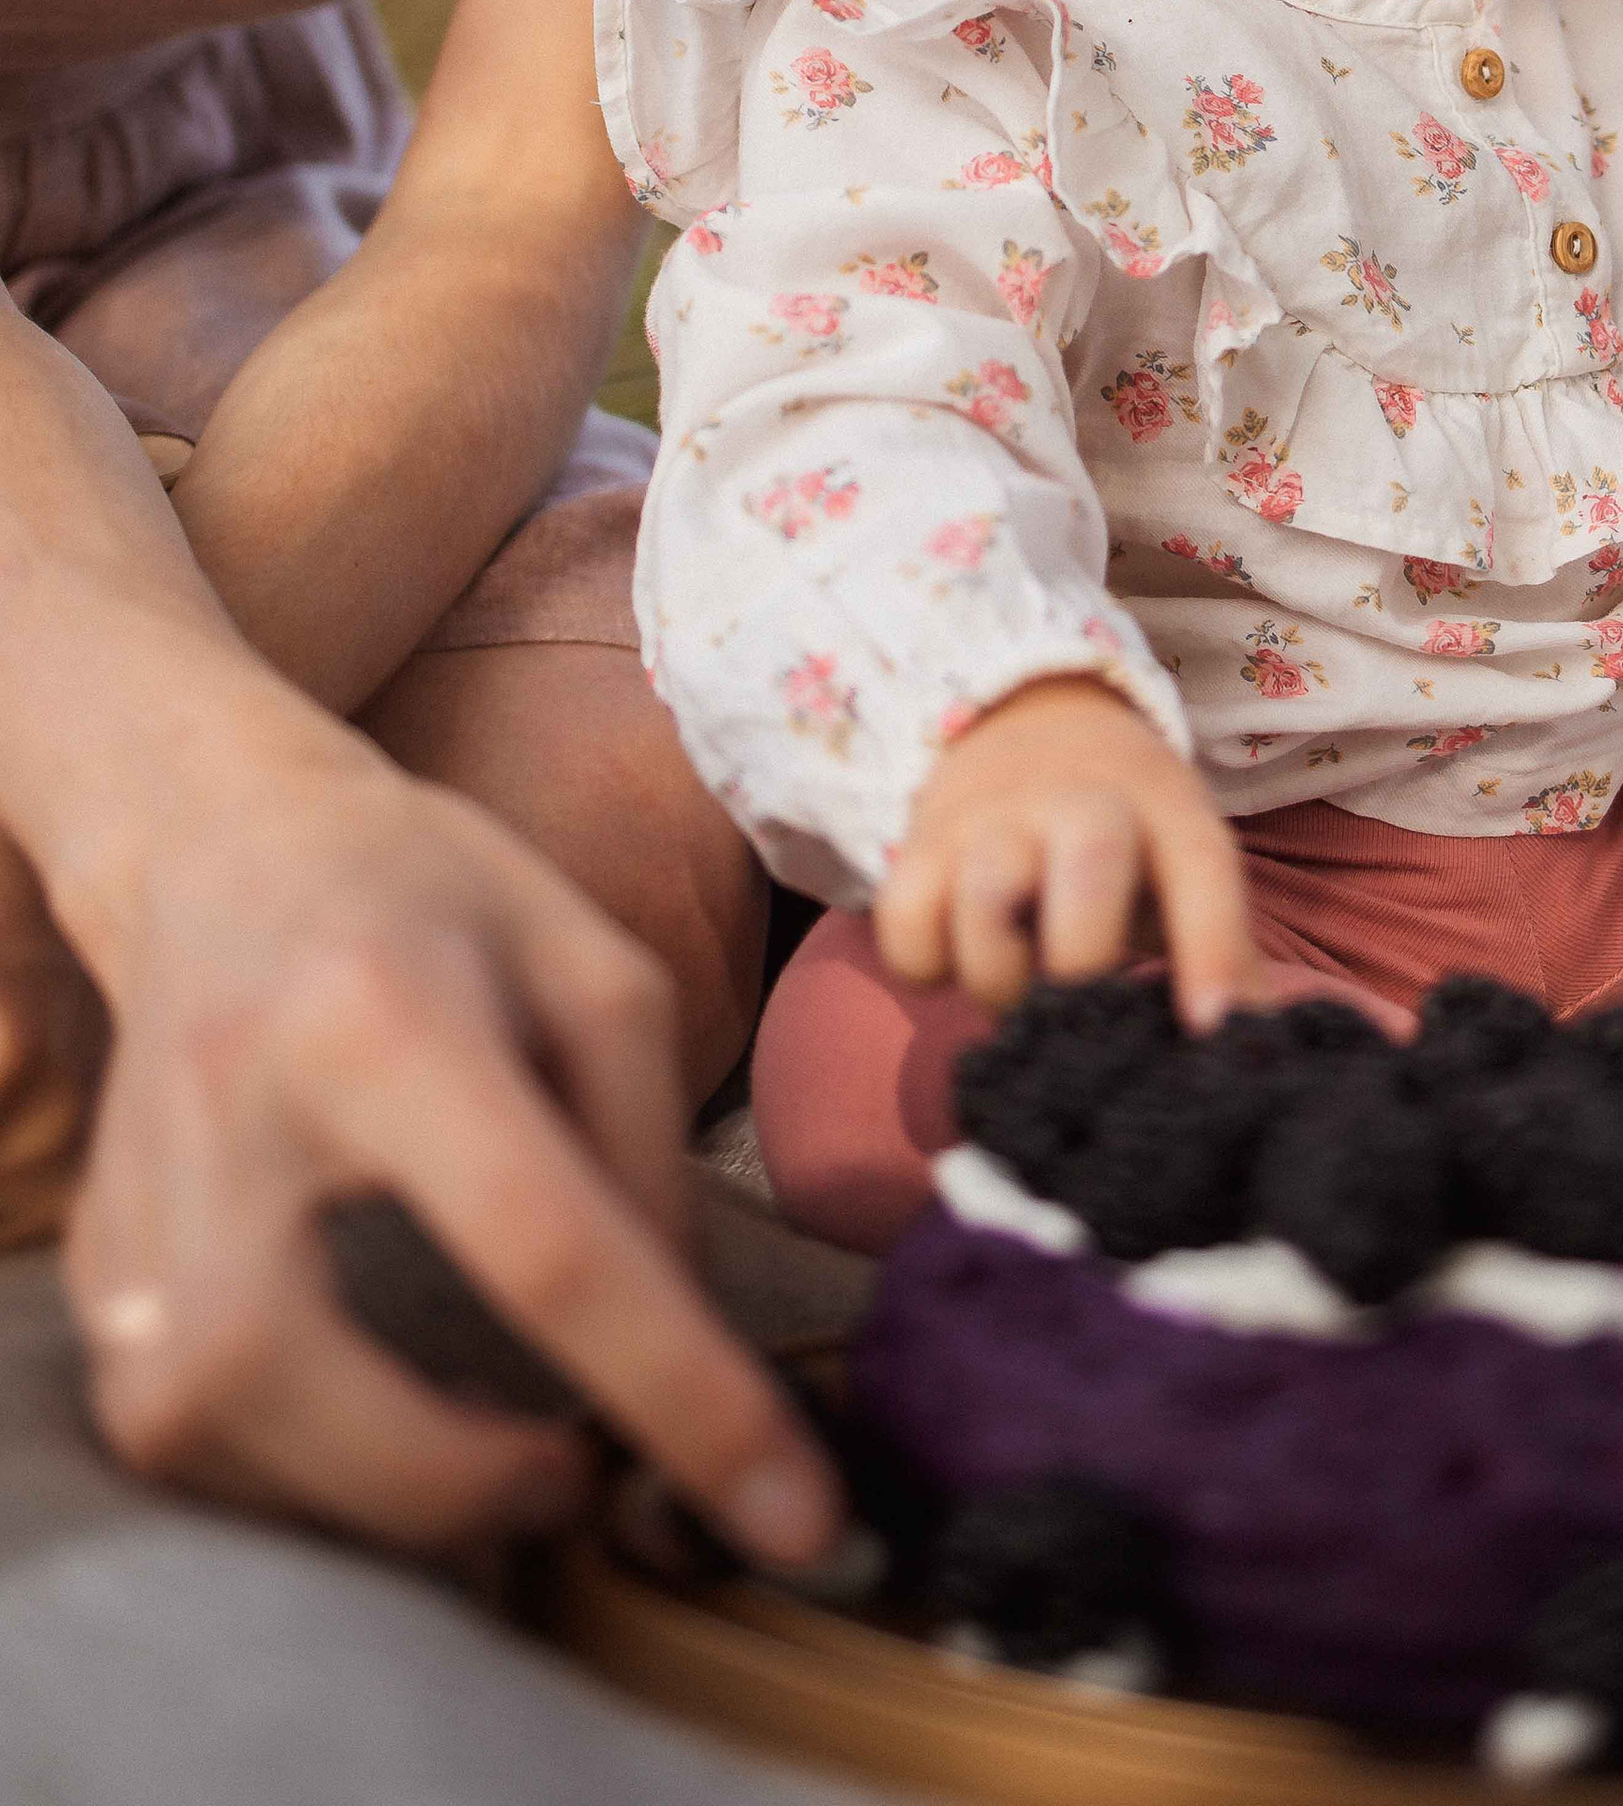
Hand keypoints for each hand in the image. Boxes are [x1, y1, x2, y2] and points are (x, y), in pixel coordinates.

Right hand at [62, 735, 842, 1565]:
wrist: (220, 844)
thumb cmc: (429, 895)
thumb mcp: (591, 965)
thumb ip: (646, 1146)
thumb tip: (680, 1335)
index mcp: (386, 1019)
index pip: (542, 1243)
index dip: (678, 1392)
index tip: (794, 1514)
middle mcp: (232, 1115)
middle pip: (299, 1377)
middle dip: (453, 1485)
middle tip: (574, 1474)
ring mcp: (131, 1194)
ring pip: (209, 1430)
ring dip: (369, 1489)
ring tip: (484, 1452)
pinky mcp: (91, 1260)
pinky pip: (178, 1428)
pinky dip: (295, 1465)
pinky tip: (374, 1419)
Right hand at [879, 674, 1259, 1028]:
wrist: (1023, 724)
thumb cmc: (1122, 830)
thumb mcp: (1180, 859)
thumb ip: (1217, 947)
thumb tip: (1246, 1047)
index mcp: (1162, 805)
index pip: (1202, 868)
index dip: (1213, 950)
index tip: (1212, 1030)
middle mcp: (1079, 799)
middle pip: (1089, 867)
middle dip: (1083, 961)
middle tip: (1078, 1010)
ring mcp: (993, 817)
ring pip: (986, 900)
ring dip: (1000, 975)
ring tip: (1018, 985)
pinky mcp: (920, 844)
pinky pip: (907, 920)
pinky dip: (924, 961)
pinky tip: (956, 956)